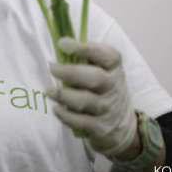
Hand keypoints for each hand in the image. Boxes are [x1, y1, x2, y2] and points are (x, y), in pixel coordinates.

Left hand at [46, 37, 137, 158]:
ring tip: (49, 91)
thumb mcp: (104, 71)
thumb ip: (87, 58)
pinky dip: (66, 115)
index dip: (85, 48)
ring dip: (64, 95)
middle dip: (70, 72)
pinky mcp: (100, 127)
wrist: (122, 125)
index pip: (107, 55)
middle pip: (95, 78)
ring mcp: (107, 108)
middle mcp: (114, 87)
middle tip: (52, 68)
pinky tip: (57, 109)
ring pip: (85, 101)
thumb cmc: (104, 89)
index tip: (63, 43)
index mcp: (114, 68)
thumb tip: (60, 46)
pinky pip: (80, 121)